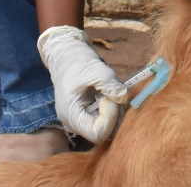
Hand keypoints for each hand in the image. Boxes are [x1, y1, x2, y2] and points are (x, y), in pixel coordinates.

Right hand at [37, 25, 127, 142]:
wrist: (66, 56)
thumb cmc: (77, 62)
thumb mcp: (95, 69)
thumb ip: (110, 85)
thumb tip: (123, 98)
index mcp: (71, 116)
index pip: (97, 134)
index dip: (109, 118)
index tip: (108, 98)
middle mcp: (74, 124)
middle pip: (104, 132)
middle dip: (114, 113)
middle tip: (112, 92)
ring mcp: (80, 120)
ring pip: (107, 127)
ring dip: (114, 109)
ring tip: (109, 90)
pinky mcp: (87, 115)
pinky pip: (104, 119)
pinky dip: (111, 108)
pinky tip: (107, 94)